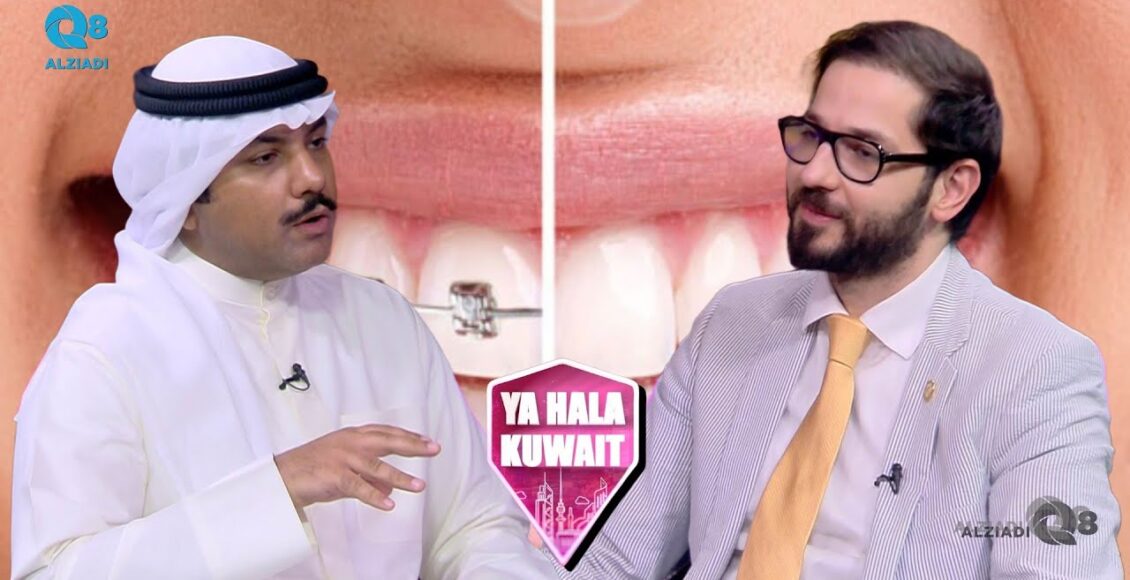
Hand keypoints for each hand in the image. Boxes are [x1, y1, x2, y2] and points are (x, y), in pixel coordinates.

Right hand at [274, 424, 440, 511]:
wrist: (283, 476)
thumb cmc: (314, 469)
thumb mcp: (345, 468)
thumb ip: (369, 476)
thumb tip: (391, 490)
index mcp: (353, 435)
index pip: (386, 432)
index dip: (408, 435)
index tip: (427, 440)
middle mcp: (351, 443)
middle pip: (388, 441)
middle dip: (413, 445)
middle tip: (435, 449)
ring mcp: (343, 459)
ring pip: (378, 467)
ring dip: (401, 478)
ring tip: (420, 486)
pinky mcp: (335, 476)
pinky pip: (360, 488)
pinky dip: (376, 497)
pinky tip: (390, 505)